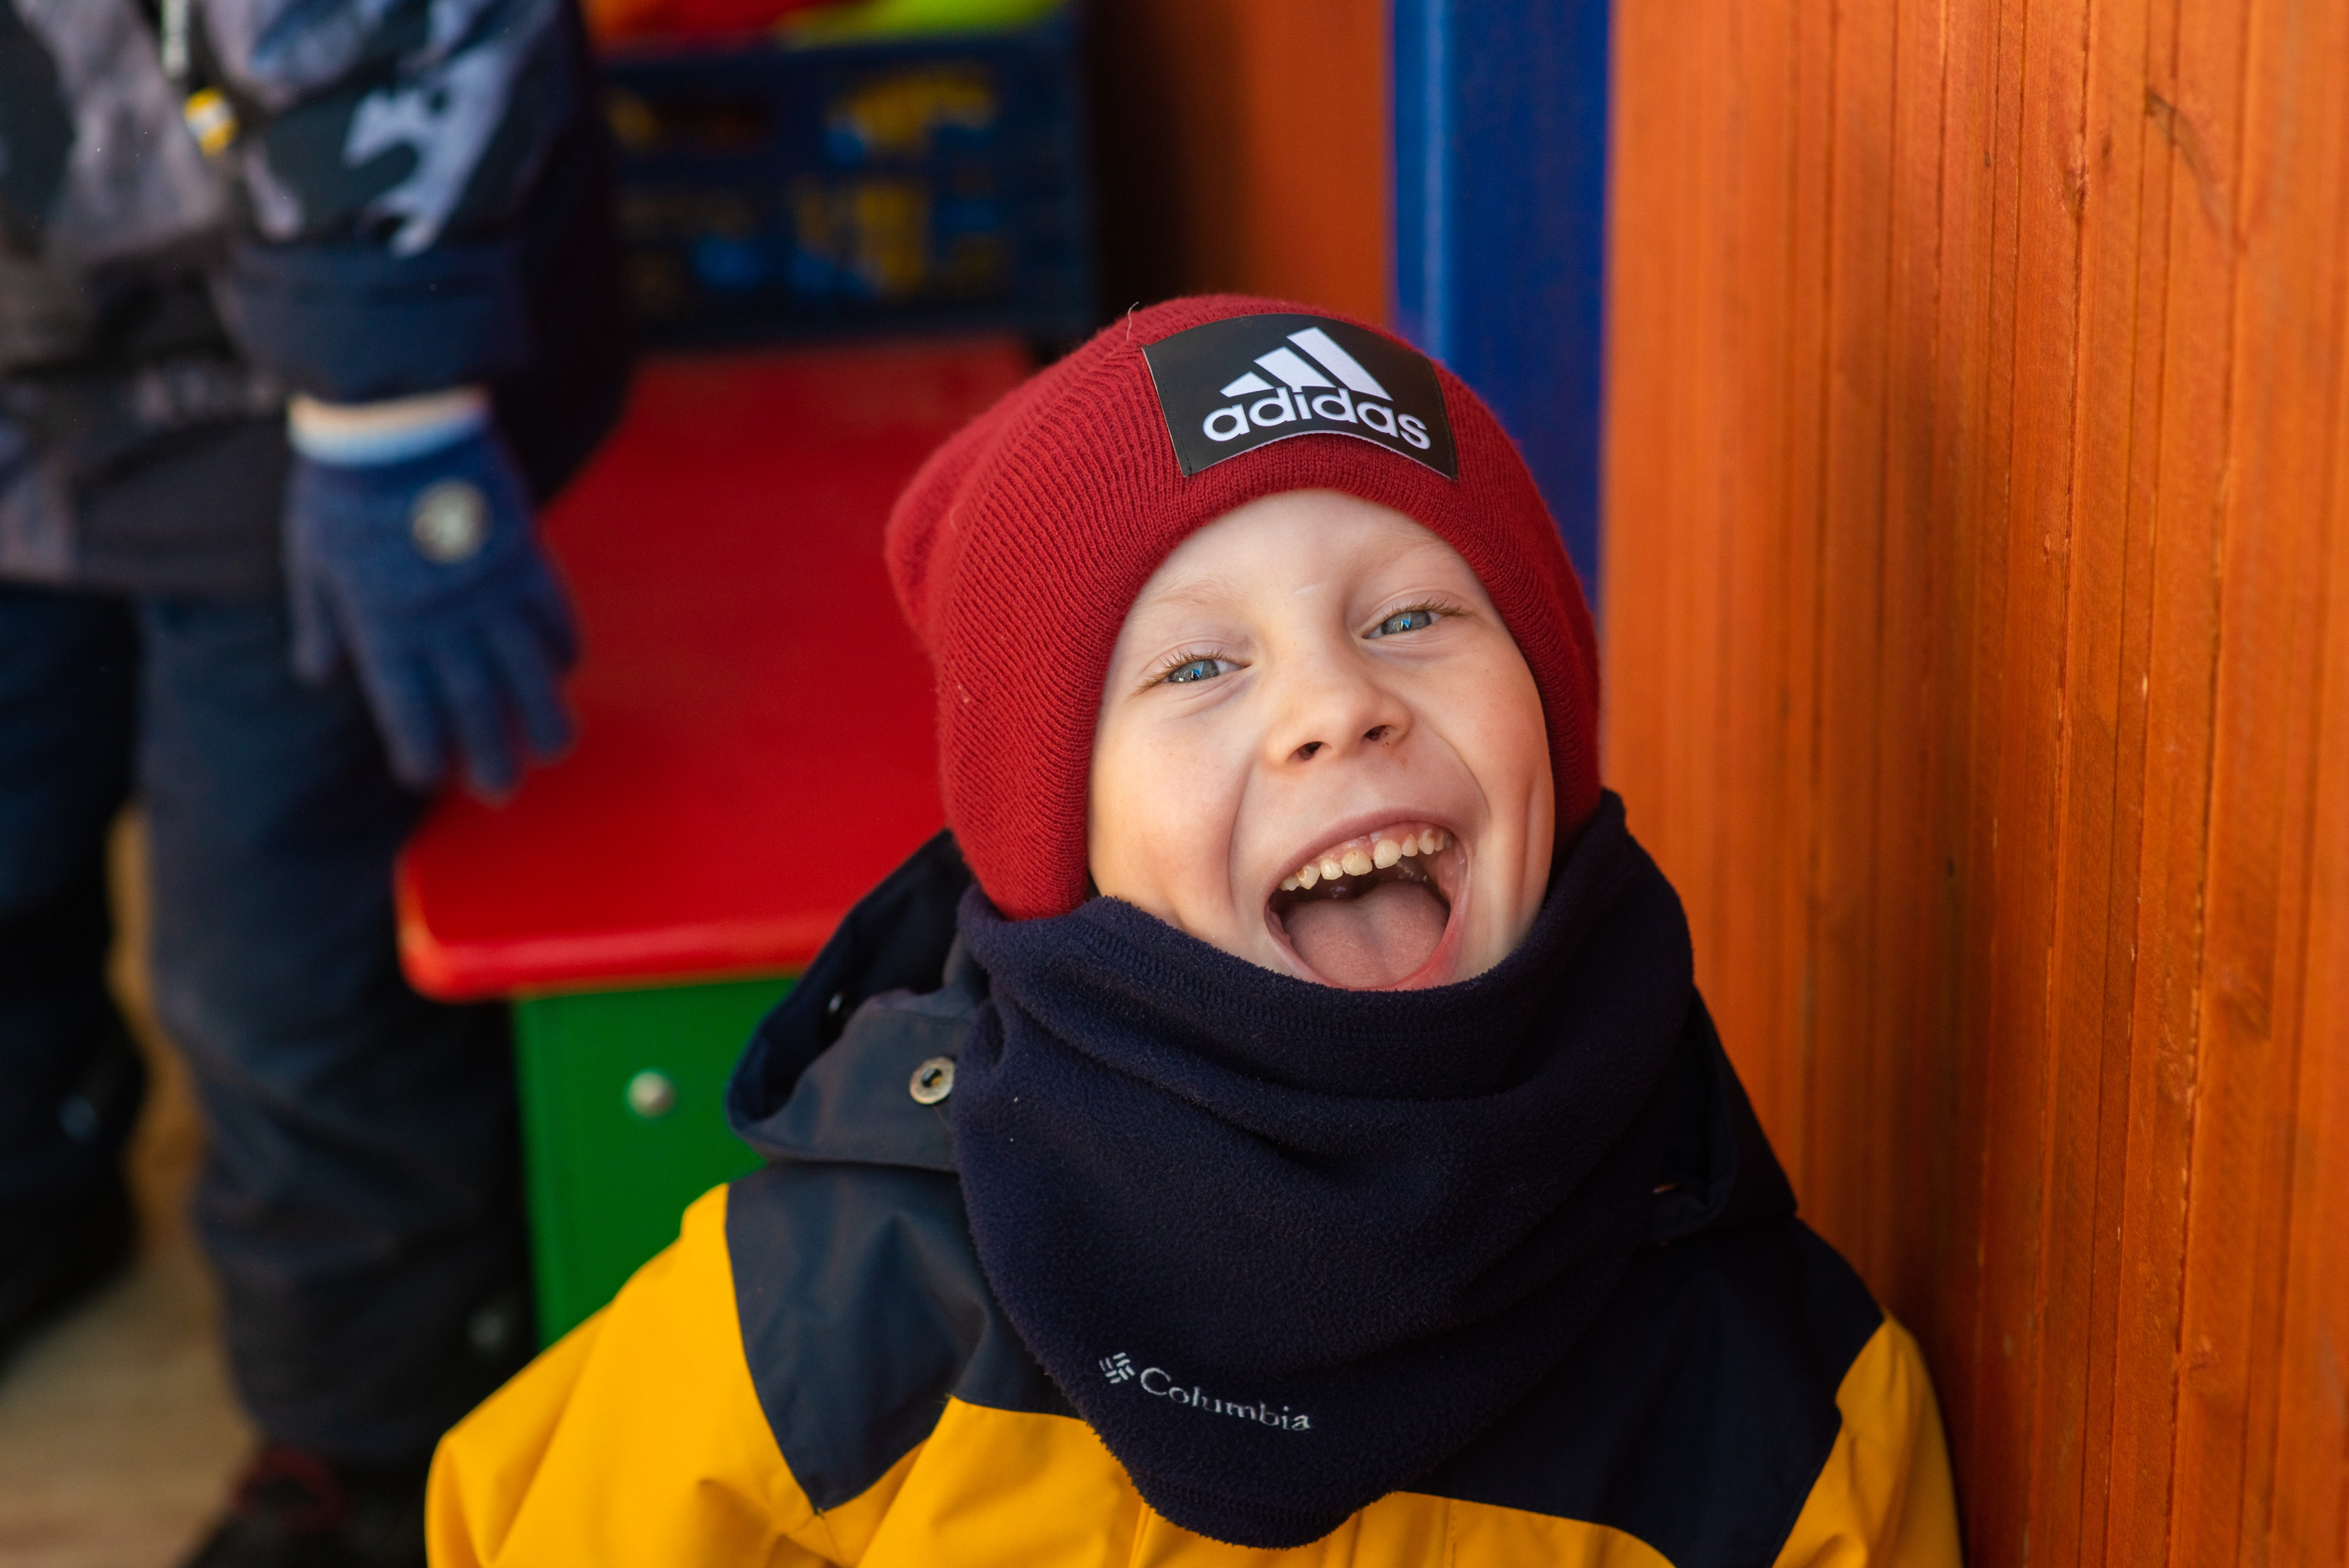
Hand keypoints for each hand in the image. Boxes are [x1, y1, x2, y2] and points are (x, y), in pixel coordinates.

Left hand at [285, 424, 576, 794]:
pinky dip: (562, 643)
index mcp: (383, 625)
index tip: (429, 775)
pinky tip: (567, 668)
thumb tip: (318, 674)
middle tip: (502, 790)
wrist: (392, 415)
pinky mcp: (521, 552)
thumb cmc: (340, 487)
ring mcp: (488, 589)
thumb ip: (318, 621)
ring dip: (542, 714)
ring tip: (555, 748)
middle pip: (475, 704)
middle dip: (490, 753)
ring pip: (526, 669)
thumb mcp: (309, 557)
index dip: (421, 749)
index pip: (408, 708)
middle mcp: (441, 620)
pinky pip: (552, 611)